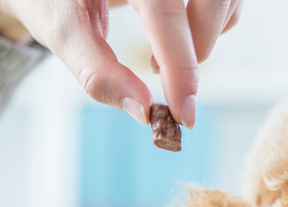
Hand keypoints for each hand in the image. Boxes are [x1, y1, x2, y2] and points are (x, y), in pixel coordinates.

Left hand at [0, 0, 241, 127]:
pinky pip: (225, 1)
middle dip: (199, 48)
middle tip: (166, 80)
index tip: (185, 115)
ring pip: (225, 1)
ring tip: (159, 61)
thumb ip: (97, 72)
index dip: (181, 66)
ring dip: (204, 40)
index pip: (165, 11)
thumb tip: (143, 112)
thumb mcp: (62, 31)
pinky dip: (210, 28)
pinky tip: (173, 41)